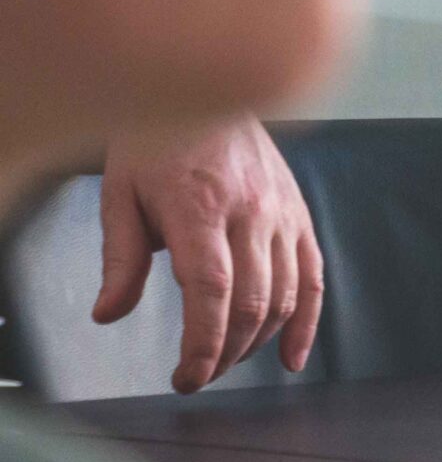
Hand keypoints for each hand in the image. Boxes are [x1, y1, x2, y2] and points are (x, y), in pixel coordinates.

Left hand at [93, 119, 321, 392]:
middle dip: (224, 353)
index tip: (185, 376)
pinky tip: (291, 356)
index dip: (203, 343)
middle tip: (196, 375)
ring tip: (225, 360)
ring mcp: (282, 212)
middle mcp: (251, 211)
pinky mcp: (299, 214)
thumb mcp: (120, 194)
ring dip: (256, 341)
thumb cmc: (156, 140)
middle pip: (251, 301)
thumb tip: (109, 314)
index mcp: (202, 207)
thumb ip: (121, 258)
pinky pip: (313, 276)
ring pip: (283, 295)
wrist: (206, 85)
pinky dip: (307, 321)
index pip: (212, 290)